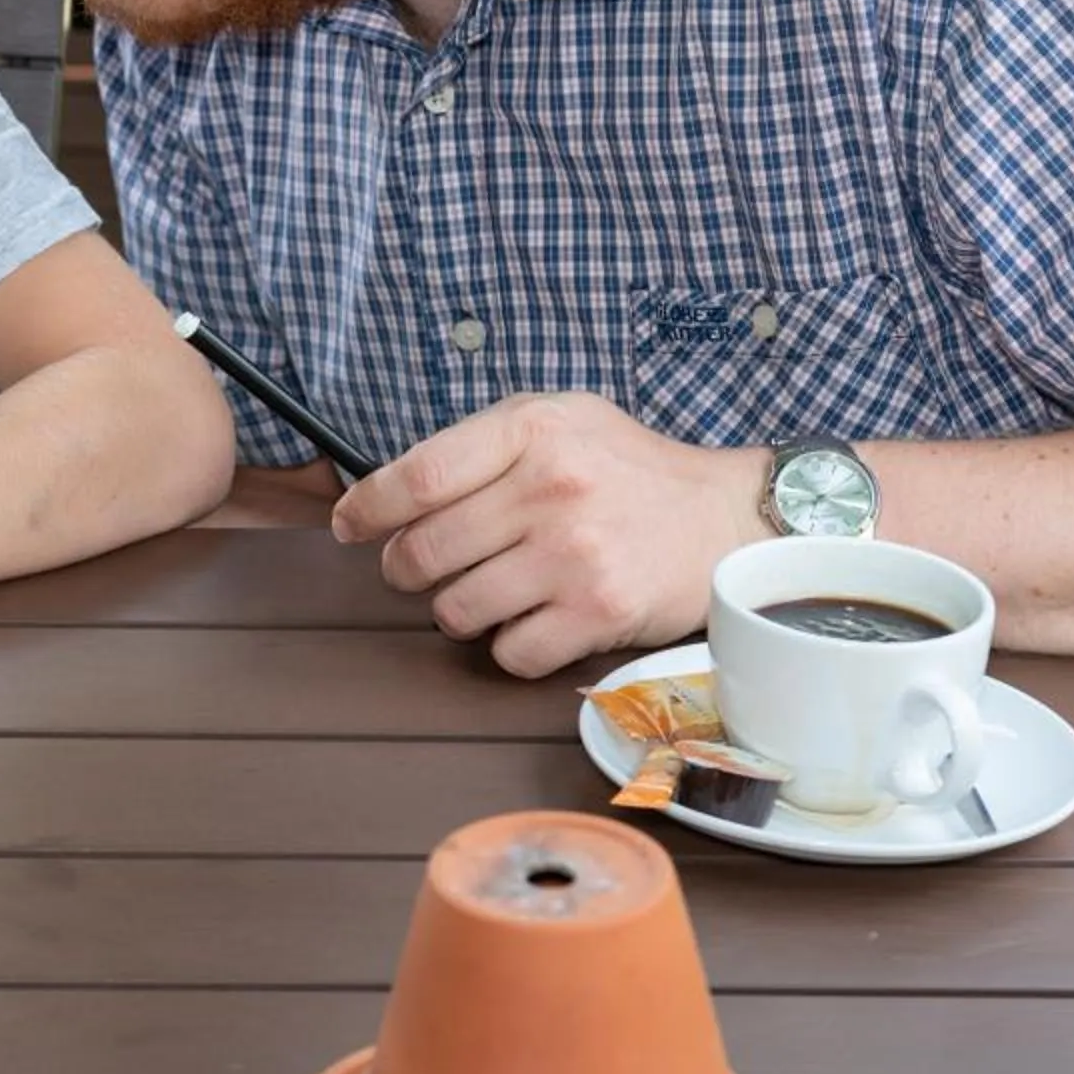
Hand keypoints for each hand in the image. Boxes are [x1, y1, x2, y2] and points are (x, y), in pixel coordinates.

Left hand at [332, 392, 766, 676]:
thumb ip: (482, 445)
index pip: (416, 476)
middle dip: (406, 570)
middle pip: (423, 551)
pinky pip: (508, 653)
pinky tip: (533, 621)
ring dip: (457, 611)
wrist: (724, 518)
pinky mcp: (597, 610)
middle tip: (420, 570)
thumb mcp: (560, 421)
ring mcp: (573, 552)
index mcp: (532, 429)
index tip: (349, 526)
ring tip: (489, 593)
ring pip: (456, 609)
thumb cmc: (628, 472)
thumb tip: (390, 488)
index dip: (367, 508)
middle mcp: (550, 487)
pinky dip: (509, 647)